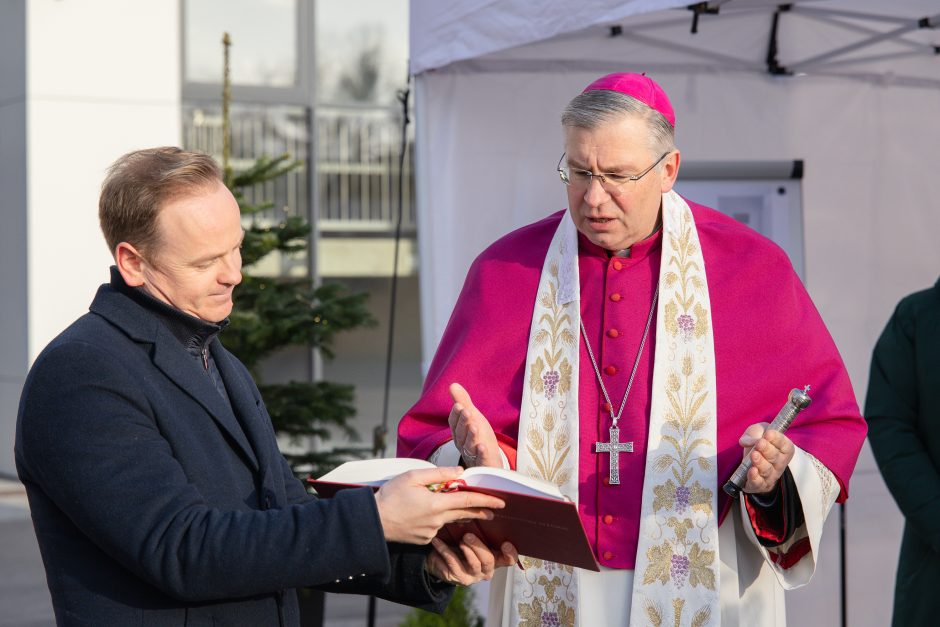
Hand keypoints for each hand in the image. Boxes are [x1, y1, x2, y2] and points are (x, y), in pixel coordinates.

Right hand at [374, 467, 504, 543]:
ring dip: (460, 515)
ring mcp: (431, 533)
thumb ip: (439, 474)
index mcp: (437, 504)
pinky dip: (439, 520)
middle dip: (480, 511)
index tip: (501, 502)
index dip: (486, 500)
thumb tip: (460, 472)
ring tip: (469, 511)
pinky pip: (436, 528)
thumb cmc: (390, 496)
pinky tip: (430, 515)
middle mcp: (437, 521)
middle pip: (464, 513)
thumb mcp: (413, 476)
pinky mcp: (424, 540)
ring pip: (450, 520)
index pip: (468, 500)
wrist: (373, 522)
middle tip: (494, 511)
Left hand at [426, 534, 518, 585]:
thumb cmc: (460, 543)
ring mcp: (473, 576)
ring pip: (474, 564)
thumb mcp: (473, 536)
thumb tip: (484, 507)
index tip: (505, 543)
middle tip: (468, 535)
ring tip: (460, 539)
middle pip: (488, 560)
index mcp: (495, 558)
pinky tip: (438, 541)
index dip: (510, 553)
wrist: (440, 560)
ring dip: (466, 550)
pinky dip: (445, 550)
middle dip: (479, 546)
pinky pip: (453, 564)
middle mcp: (486, 569)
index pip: (509, 559)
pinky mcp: (458, 578)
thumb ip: (480, 528)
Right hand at [449, 382, 501, 467]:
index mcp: (459, 432)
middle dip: (464, 422)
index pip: (454, 423)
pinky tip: (482, 447)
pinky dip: (481, 453)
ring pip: (470, 445)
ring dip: (472, 435)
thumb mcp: (472, 418)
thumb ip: (463, 402)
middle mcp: (463, 443)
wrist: (487, 462)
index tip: (459, 405)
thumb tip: (452, 384)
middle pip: (461, 432)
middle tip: (467, 411)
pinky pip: (481, 459)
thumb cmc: (478, 437)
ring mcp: (472, 454)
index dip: (457, 415)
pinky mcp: (483, 463)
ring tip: (474, 426)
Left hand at [738, 422, 794, 493]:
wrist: (749, 461)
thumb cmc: (756, 443)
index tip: (768, 433)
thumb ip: (753, 433)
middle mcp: (780, 464)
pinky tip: (751, 470)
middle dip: (767, 449)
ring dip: (760, 462)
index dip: (776, 439)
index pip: (784, 445)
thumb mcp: (756, 432)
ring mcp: (771, 475)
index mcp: (784, 449)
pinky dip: (755, 477)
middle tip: (760, 443)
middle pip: (775, 457)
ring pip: (767, 470)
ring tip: (754, 454)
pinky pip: (759, 483)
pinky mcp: (760, 484)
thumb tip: (751, 441)